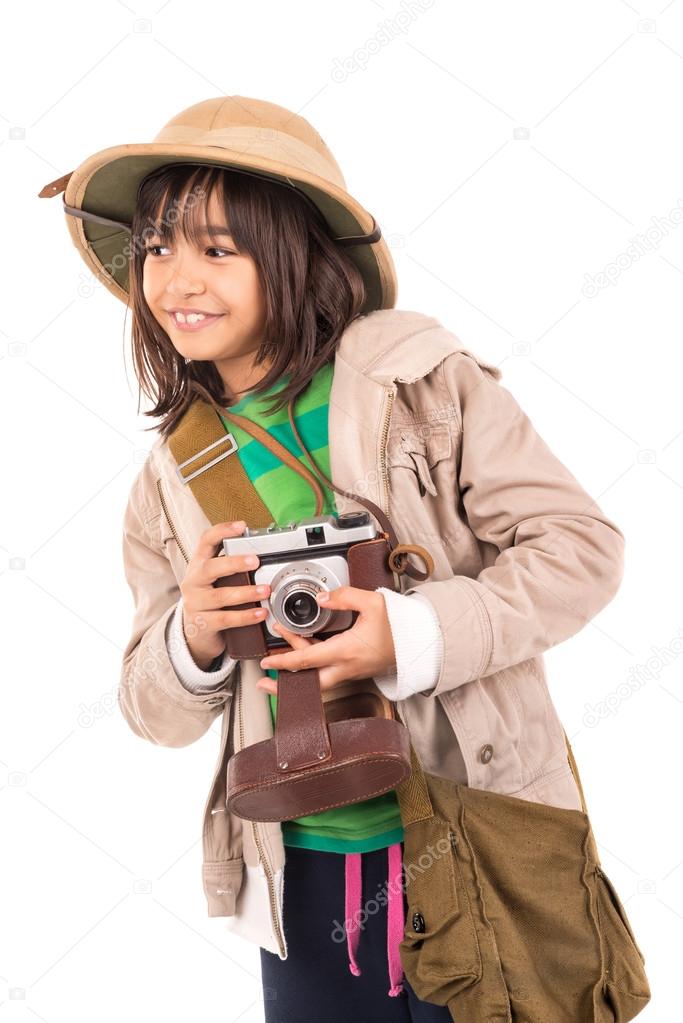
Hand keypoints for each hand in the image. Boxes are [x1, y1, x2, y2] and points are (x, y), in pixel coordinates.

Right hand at [179, 520, 270, 670]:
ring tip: (265, 590)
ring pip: (220, 596)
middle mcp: (194, 581)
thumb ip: (231, 565)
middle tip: (255, 561)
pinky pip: (225, 619)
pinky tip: (260, 613)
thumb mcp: (214, 578)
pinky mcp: (202, 623)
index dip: (222, 531)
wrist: (194, 631)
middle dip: (234, 563)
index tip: (241, 526)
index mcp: (199, 564)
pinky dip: (244, 616)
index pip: (206, 541)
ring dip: (246, 593)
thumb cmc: (210, 598)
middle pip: (210, 568)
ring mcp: (196, 603)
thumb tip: (261, 551)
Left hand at [255, 586, 396, 694]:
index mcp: (347, 651)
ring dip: (298, 672)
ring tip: (280, 659)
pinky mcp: (356, 671)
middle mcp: (347, 667)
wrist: (419, 641)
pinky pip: (329, 673)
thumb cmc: (399, 624)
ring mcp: (352, 672)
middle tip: (264, 681)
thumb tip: (321, 597)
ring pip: (318, 679)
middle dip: (284, 685)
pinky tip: (306, 653)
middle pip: (309, 683)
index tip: (266, 661)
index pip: (307, 660)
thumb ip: (344, 596)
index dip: (284, 661)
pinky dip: (313, 667)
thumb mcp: (373, 602)